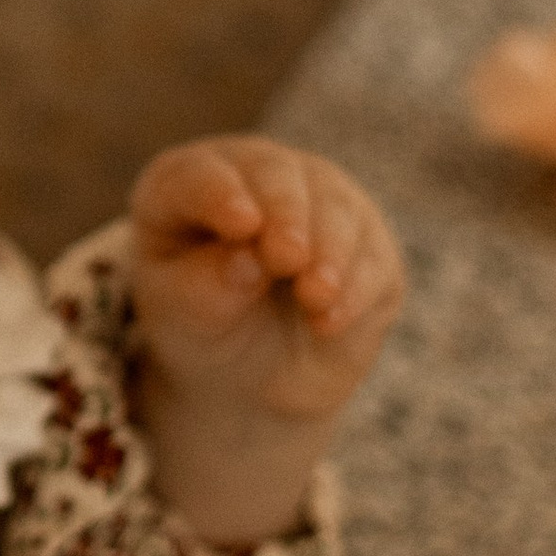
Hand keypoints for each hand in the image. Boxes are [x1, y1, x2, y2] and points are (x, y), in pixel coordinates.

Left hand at [128, 135, 404, 544]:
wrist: (243, 381)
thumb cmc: (194, 336)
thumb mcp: (181, 316)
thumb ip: (205, 289)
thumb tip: (249, 264)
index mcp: (188, 186)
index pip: (202, 174)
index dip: (221, 192)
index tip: (240, 225)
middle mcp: (258, 180)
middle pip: (280, 176)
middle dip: (288, 215)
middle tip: (285, 259)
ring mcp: (321, 205)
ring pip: (337, 207)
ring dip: (332, 248)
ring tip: (315, 298)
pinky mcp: (367, 246)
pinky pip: (374, 254)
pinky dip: (359, 280)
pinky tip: (334, 313)